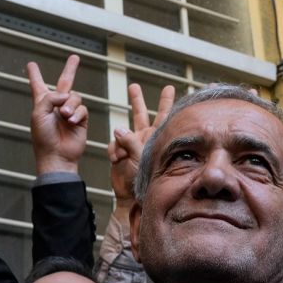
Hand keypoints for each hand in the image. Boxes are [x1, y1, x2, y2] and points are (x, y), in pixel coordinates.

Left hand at [27, 55, 87, 174]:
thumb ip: (51, 97)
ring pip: (75, 97)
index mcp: (42, 102)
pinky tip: (72, 122)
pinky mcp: (81, 119)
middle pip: (64, 82)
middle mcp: (56, 105)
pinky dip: (77, 114)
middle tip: (75, 57)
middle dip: (70, 69)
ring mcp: (69, 111)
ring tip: (65, 117)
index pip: (38, 84)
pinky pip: (82, 109)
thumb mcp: (39, 112)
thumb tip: (67, 95)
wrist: (57, 155)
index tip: (31, 64)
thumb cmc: (43, 137)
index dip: (35, 74)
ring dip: (70, 105)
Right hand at [108, 83, 174, 201]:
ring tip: (119, 148)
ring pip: (124, 127)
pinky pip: (113, 143)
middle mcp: (143, 137)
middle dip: (137, 100)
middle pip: (141, 114)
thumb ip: (131, 143)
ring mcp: (130, 143)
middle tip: (134, 87)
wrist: (130, 196)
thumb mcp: (140, 158)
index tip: (169, 87)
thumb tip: (119, 129)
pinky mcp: (119, 150)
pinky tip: (117, 159)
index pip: (164, 115)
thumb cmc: (143, 181)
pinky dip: (114, 149)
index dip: (167, 101)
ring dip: (120, 130)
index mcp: (155, 137)